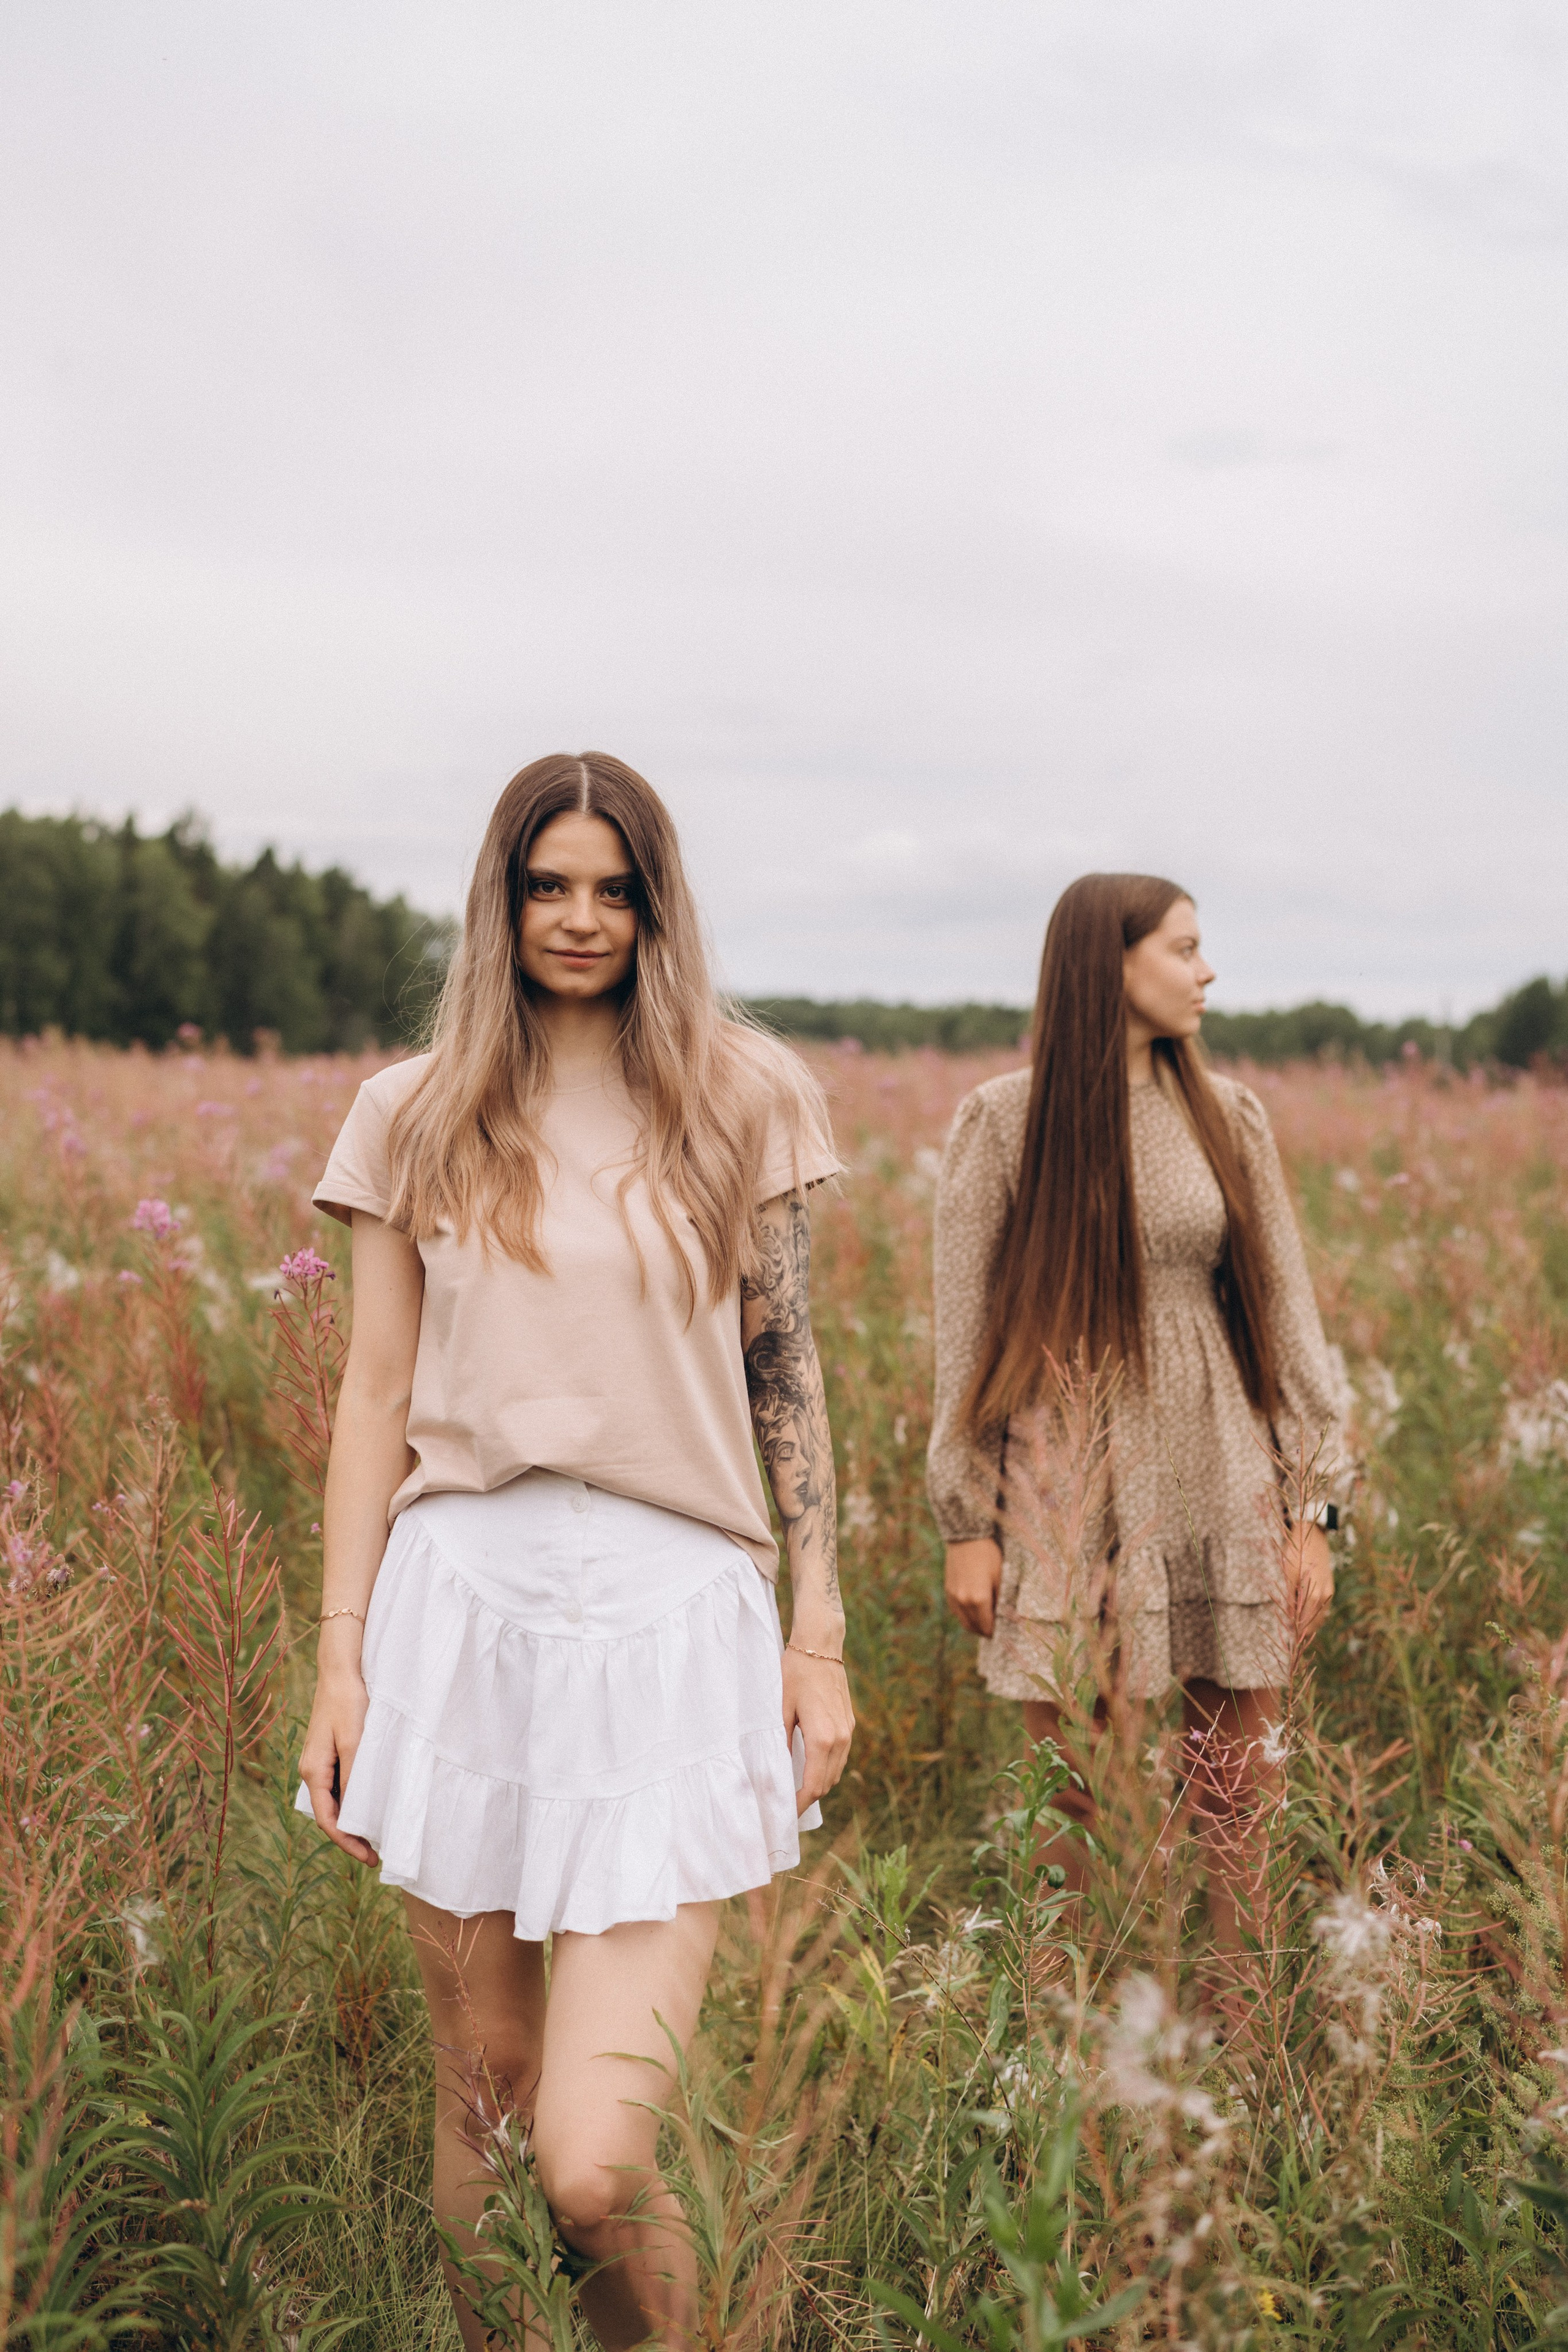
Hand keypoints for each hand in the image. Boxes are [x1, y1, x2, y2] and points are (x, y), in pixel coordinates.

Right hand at [300, 1655, 380, 1866]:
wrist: (341, 1670)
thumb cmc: (348, 1703)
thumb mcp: (354, 1742)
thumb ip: (354, 1776)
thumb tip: (356, 1812)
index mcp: (313, 1771)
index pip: (327, 1819)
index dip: (347, 1843)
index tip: (368, 1858)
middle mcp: (312, 1770)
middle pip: (329, 1813)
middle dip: (350, 1836)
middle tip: (376, 1853)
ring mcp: (319, 1762)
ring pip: (334, 1800)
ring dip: (352, 1818)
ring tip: (376, 1834)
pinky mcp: (329, 1752)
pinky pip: (339, 1785)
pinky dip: (353, 1799)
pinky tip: (370, 1804)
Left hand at [781, 1647, 854, 1816]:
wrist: (820, 1646)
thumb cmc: (795, 1674)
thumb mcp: (780, 1708)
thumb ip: (780, 1743)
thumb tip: (776, 1771)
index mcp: (823, 1738)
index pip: (814, 1785)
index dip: (799, 1804)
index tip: (784, 1814)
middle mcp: (841, 1738)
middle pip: (827, 1783)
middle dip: (808, 1798)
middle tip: (786, 1807)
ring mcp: (848, 1731)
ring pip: (836, 1772)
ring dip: (819, 1785)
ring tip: (796, 1791)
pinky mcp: (849, 1723)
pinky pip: (840, 1757)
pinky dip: (827, 1769)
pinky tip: (810, 1767)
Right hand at [945, 1537, 1002, 1637]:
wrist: (966, 1537)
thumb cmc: (988, 1555)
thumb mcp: (1001, 1576)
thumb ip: (1003, 1599)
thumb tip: (1009, 1616)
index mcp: (979, 1599)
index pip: (988, 1627)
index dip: (996, 1632)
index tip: (1003, 1631)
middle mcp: (964, 1602)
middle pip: (975, 1628)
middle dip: (986, 1631)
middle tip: (995, 1629)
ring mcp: (953, 1597)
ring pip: (964, 1622)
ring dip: (975, 1625)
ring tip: (985, 1622)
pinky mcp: (948, 1591)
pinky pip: (956, 1612)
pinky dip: (965, 1616)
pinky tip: (974, 1610)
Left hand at [1285, 1522, 1333, 1639]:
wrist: (1311, 1538)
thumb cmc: (1296, 1556)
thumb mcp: (1288, 1576)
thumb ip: (1290, 1597)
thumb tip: (1290, 1615)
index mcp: (1313, 1594)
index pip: (1306, 1621)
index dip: (1298, 1630)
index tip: (1292, 1636)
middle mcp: (1323, 1595)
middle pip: (1315, 1621)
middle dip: (1305, 1628)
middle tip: (1294, 1633)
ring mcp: (1328, 1591)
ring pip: (1321, 1614)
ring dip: (1311, 1621)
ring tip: (1300, 1626)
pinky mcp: (1329, 1586)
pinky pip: (1323, 1605)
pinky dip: (1316, 1612)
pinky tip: (1308, 1612)